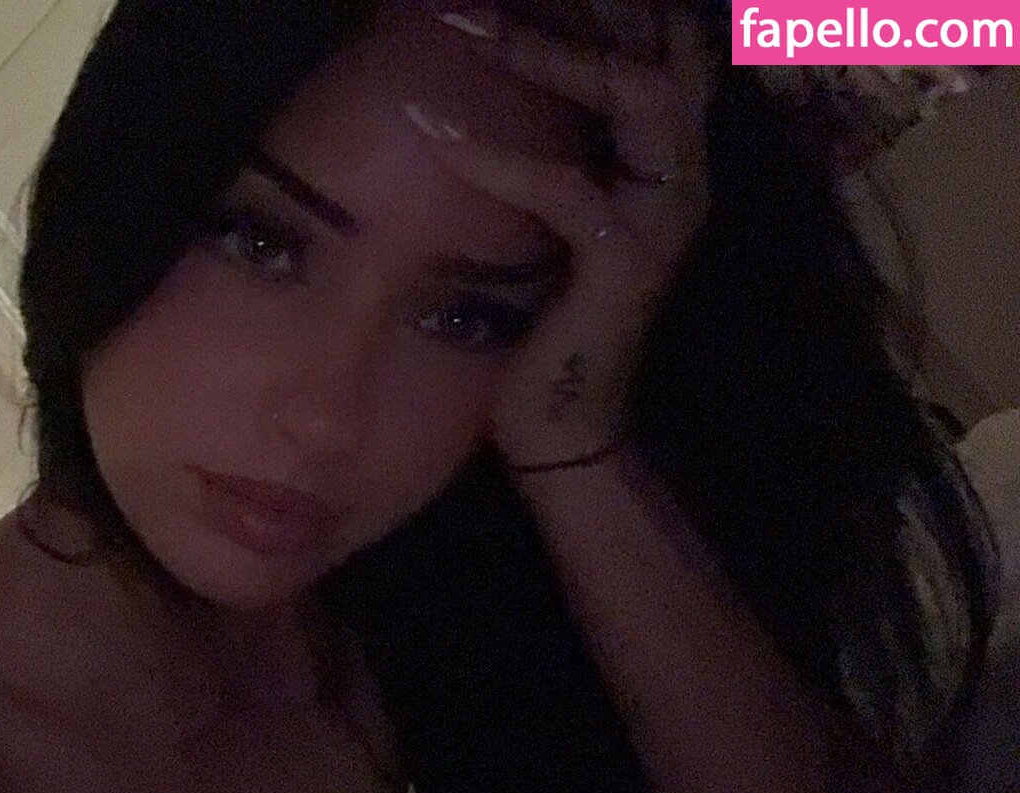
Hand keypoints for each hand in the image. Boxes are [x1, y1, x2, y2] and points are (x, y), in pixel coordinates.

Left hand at [406, 5, 717, 468]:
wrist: (563, 423)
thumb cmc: (542, 313)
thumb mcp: (545, 209)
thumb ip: (544, 141)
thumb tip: (487, 60)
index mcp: (665, 152)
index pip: (664, 40)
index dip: (620, 0)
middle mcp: (682, 170)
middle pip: (668, 43)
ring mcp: (664, 214)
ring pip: (637, 93)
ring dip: (546, 50)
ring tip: (467, 26)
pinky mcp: (626, 261)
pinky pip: (568, 188)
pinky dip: (498, 156)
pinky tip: (436, 135)